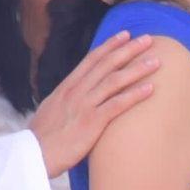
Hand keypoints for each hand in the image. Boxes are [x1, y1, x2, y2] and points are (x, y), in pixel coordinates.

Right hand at [27, 31, 166, 176]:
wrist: (33, 154)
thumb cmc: (44, 137)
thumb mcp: (52, 109)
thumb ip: (66, 99)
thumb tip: (74, 94)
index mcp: (67, 87)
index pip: (91, 60)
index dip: (109, 46)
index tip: (124, 35)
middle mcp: (76, 91)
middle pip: (106, 64)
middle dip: (128, 49)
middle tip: (148, 39)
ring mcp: (84, 105)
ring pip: (114, 81)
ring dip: (137, 69)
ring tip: (156, 61)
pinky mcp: (92, 122)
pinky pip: (117, 105)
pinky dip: (135, 95)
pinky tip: (151, 89)